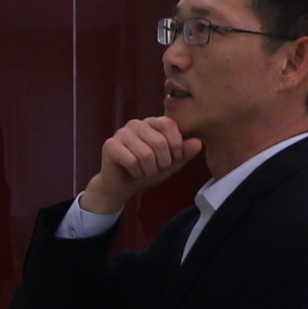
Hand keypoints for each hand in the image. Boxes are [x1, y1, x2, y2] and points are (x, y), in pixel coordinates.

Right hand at [75, 117, 194, 217]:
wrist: (123, 186)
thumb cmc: (147, 170)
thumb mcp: (171, 163)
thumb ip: (185, 153)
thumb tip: (198, 142)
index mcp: (152, 122)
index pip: (169, 124)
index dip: (176, 145)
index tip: (174, 159)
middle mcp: (136, 123)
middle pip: (159, 142)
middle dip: (162, 163)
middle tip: (156, 168)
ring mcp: (121, 133)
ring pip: (146, 154)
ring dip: (149, 170)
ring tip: (144, 171)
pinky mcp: (110, 146)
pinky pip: (132, 161)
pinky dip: (136, 173)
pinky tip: (133, 172)